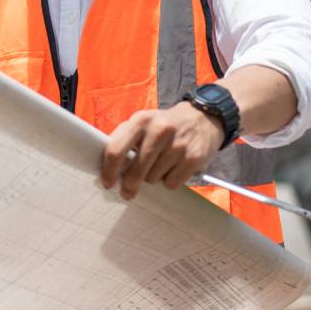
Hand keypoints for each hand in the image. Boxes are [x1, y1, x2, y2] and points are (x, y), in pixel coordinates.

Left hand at [100, 103, 223, 199]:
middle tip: (128, 191)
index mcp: (141, 120)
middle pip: (135, 171)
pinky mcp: (193, 159)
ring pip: (153, 179)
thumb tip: (106, 165)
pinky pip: (171, 183)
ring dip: (153, 178)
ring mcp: (178, 145)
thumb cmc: (164, 125)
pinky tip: (174, 168)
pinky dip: (169, 181)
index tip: (107, 183)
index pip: (116, 150)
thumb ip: (124, 139)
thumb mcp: (142, 122)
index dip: (108, 171)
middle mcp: (159, 131)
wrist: (204, 117)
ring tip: (160, 165)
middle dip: (129, 185)